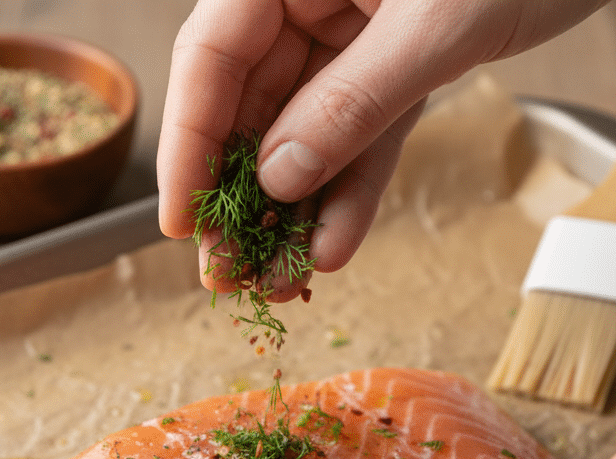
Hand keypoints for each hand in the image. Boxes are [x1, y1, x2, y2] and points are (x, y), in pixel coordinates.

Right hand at [158, 0, 607, 296]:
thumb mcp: (434, 25)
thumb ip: (350, 102)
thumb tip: (278, 178)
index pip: (211, 55)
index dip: (189, 142)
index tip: (182, 220)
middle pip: (249, 101)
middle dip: (241, 194)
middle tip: (228, 271)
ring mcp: (355, 27)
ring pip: (304, 128)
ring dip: (294, 208)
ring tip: (281, 277)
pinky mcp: (400, 59)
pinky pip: (364, 132)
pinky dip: (352, 188)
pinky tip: (333, 244)